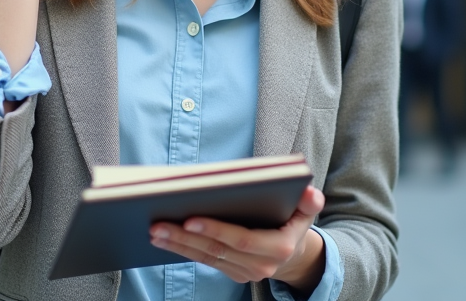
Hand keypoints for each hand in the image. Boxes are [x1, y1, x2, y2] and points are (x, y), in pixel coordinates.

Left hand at [149, 186, 326, 291]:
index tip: (190, 218)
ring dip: (178, 246)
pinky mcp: (232, 274)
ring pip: (206, 258)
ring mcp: (244, 273)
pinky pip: (204, 262)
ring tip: (154, 231)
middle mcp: (260, 266)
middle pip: (216, 251)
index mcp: (278, 247)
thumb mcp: (306, 211)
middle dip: (185, 238)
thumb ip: (309, 202)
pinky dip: (182, 250)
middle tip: (158, 224)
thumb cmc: (294, 222)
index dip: (216, 230)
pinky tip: (164, 239)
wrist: (295, 256)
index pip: (242, 240)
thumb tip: (311, 192)